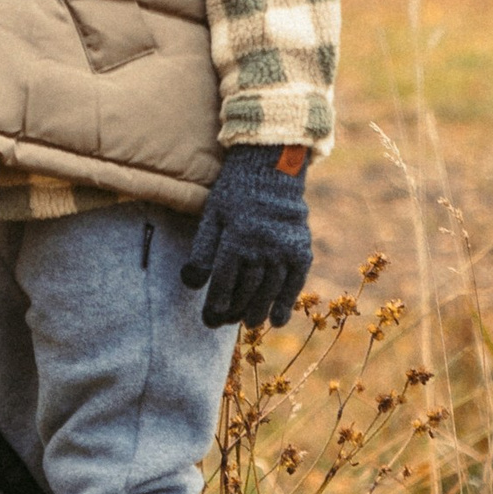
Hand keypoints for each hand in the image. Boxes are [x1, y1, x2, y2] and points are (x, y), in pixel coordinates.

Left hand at [181, 145, 313, 330]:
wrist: (272, 170)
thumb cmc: (234, 194)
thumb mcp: (212, 216)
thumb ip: (202, 250)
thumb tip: (191, 283)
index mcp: (236, 237)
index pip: (224, 280)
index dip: (216, 303)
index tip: (209, 319)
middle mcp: (262, 245)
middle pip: (246, 289)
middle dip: (233, 310)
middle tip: (223, 323)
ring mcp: (284, 249)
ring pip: (269, 289)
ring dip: (258, 310)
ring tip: (248, 323)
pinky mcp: (301, 250)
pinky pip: (293, 282)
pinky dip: (286, 302)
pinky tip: (277, 319)